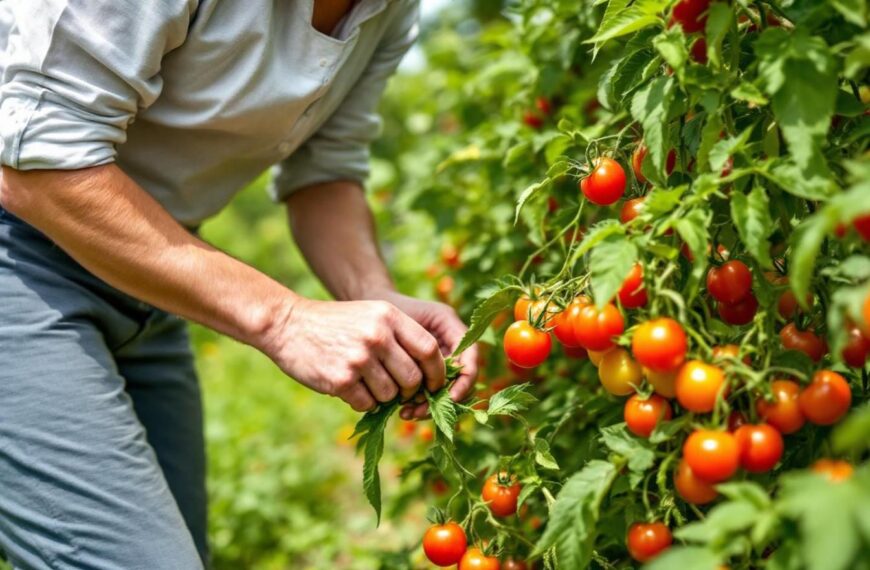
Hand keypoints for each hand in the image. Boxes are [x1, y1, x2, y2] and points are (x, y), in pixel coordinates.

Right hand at [262, 298, 445, 410]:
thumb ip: (400, 337)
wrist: (287, 324)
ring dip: (382, 397)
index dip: (437, 371)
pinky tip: (348, 387)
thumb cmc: (335, 323)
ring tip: (365, 383)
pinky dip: (361, 402)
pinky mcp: (340, 379)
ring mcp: (359, 358)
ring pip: (390, 394)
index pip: (429, 349)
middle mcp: (377, 335)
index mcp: (389, 317)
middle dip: (409, 391)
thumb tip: (429, 374)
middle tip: (397, 390)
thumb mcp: (371, 314)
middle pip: (413, 378)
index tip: (434, 383)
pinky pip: (366, 404)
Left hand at [365, 290, 478, 418]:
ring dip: (430, 407)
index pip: (470, 360)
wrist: (372, 311)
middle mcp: (451, 348)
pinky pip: (428, 395)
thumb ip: (426, 346)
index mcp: (453, 330)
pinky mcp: (424, 375)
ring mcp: (439, 362)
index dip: (465, 381)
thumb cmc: (390, 312)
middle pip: (460, 382)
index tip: (451, 397)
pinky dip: (419, 405)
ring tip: (408, 412)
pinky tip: (403, 410)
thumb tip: (438, 381)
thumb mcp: (409, 323)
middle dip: (444, 400)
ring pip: (445, 393)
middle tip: (421, 411)